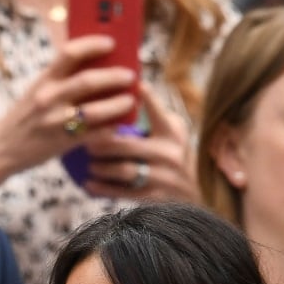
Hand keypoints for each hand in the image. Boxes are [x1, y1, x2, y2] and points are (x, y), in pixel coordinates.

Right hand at [0, 35, 137, 194]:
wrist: (0, 149)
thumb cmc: (22, 119)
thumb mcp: (36, 91)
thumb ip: (60, 80)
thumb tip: (94, 68)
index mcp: (44, 81)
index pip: (69, 53)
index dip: (93, 45)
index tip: (111, 44)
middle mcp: (49, 98)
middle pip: (88, 81)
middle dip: (114, 77)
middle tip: (130, 76)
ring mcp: (55, 122)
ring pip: (95, 110)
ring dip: (118, 104)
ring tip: (129, 101)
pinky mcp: (61, 143)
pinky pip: (93, 134)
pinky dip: (110, 129)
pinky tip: (118, 125)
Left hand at [80, 82, 197, 202]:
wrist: (197, 190)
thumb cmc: (175, 154)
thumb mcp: (174, 131)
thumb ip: (156, 115)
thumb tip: (129, 89)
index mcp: (172, 132)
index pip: (157, 112)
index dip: (146, 98)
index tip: (132, 87)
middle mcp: (169, 153)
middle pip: (128, 145)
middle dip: (103, 143)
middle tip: (87, 142)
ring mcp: (163, 176)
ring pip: (124, 170)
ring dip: (102, 167)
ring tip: (90, 164)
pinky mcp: (154, 196)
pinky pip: (124, 192)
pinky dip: (103, 189)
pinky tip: (89, 184)